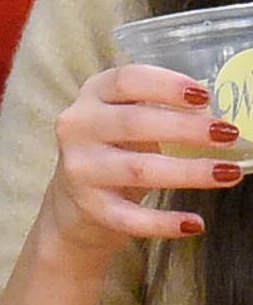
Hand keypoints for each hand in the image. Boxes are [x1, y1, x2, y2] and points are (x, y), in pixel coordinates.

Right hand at [34, 63, 240, 267]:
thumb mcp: (128, 115)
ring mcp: (80, 168)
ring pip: (138, 170)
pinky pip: (130, 217)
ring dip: (189, 172)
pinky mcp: (89, 206)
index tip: (205, 97)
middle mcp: (79, 128)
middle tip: (229, 134)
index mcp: (93, 95)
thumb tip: (218, 119)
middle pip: (134, 123)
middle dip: (187, 129)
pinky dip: (164, 222)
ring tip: (229, 174)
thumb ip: (163, 108)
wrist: (75, 196)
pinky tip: (195, 223)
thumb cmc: (116, 145)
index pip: (126, 81)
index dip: (166, 86)